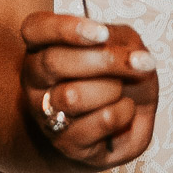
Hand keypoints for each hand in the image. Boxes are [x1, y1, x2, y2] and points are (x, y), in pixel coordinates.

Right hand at [20, 14, 157, 170]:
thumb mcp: (123, 43)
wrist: (121, 120)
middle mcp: (35, 79)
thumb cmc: (118, 73)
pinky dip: (123, 112)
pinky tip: (125, 109)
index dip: (66, 28)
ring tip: (123, 89)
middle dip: (105, 60)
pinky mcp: (66, 143)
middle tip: (138, 61)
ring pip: (72, 96)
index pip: (35, 28)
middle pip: (53, 62)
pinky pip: (98, 122)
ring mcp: (45, 114)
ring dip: (113, 89)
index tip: (103, 34)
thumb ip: (123, 42)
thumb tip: (136, 59)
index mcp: (42, 45)